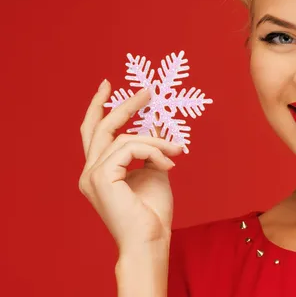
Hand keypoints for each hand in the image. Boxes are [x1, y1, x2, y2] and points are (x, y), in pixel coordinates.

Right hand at [79, 79, 185, 253]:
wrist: (150, 239)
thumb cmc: (152, 211)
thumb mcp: (155, 170)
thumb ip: (151, 148)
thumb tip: (156, 122)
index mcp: (99, 171)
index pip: (94, 133)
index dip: (99, 107)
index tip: (108, 86)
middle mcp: (89, 172)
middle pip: (101, 127)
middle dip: (124, 105)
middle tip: (147, 91)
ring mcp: (92, 175)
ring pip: (124, 138)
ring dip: (156, 141)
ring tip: (176, 151)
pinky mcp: (101, 176)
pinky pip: (130, 148)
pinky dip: (153, 152)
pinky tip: (167, 165)